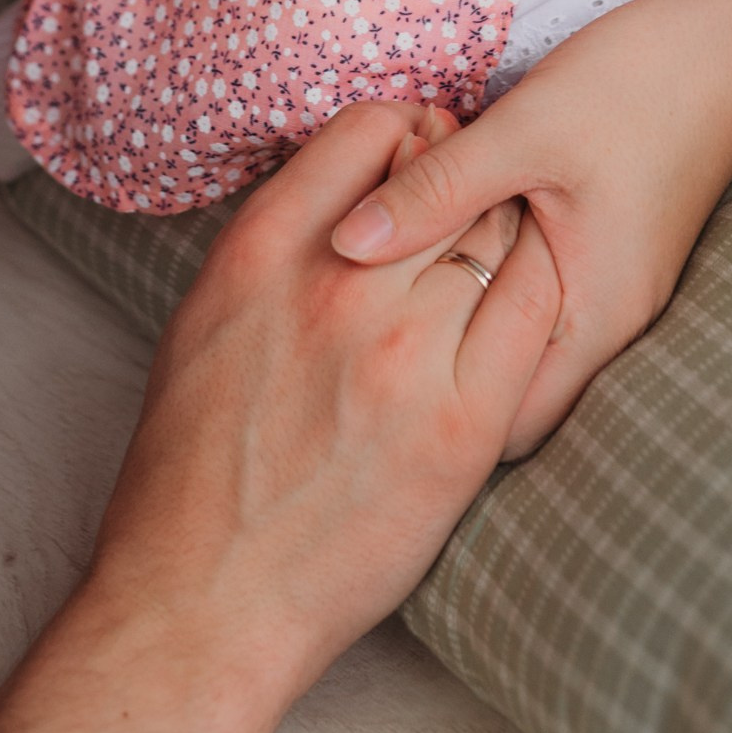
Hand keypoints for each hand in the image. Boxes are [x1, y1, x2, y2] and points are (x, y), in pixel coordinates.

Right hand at [0, 101, 560, 732]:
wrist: (204, 603)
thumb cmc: (192, 471)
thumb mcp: (206, 320)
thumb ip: (276, 246)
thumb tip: (350, 196)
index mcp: (262, 250)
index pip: (370, 129)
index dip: (411, 131)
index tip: (425, 151)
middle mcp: (338, 285)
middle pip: (445, 174)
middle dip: (467, 175)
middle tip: (476, 197)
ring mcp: (405, 355)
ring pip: (497, 237)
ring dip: (506, 234)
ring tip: (499, 254)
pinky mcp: (464, 426)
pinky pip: (533, 312)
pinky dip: (539, 289)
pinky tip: (528, 300)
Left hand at [327, 0, 731, 458]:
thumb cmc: (634, 82)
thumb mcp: (523, 131)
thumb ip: (436, 189)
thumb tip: (346, 243)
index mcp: (593, 315)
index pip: (506, 425)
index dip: (432, 417)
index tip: (365, 389)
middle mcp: (610, 324)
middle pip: (511, 397)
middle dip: (444, 381)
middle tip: (365, 348)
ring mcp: (614, 293)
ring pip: (523, 351)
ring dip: (468, 328)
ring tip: (396, 298)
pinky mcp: (611, 258)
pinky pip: (541, 306)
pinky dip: (494, 290)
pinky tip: (451, 247)